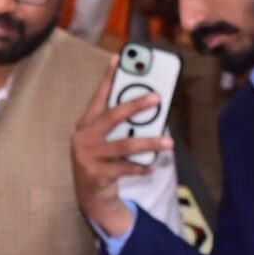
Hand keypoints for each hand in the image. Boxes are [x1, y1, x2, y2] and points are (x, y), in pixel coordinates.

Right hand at [72, 76, 169, 240]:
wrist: (90, 196)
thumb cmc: (102, 161)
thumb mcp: (105, 140)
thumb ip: (119, 126)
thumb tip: (147, 108)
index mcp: (86, 124)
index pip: (98, 96)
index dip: (108, 77)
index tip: (119, 58)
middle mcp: (84, 137)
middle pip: (113, 116)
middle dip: (136, 105)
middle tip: (157, 98)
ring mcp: (88, 155)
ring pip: (124, 145)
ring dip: (150, 143)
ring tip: (169, 142)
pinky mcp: (95, 173)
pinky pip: (125, 167)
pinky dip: (141, 167)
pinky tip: (152, 166)